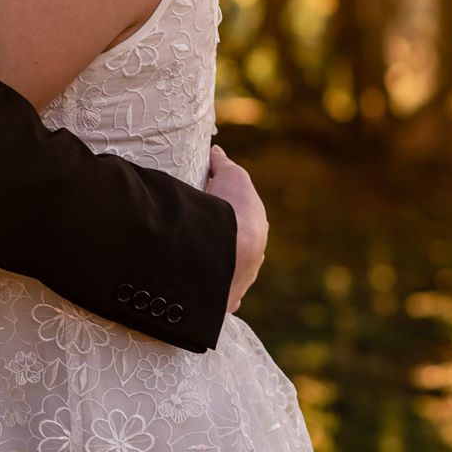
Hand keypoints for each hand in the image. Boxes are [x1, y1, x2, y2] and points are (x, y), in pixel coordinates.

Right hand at [205, 143, 267, 313]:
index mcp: (256, 232)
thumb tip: (217, 151)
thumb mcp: (231, 176)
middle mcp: (253, 260)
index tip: (216, 218)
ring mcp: (241, 282)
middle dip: (226, 249)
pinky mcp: (226, 300)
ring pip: (230, 276)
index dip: (232, 220)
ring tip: (195, 265)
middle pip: (239, 254)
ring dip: (218, 272)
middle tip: (203, 241)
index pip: (247, 227)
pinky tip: (201, 293)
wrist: (231, 248)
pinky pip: (221, 299)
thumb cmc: (232, 209)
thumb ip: (223, 164)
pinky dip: (213, 296)